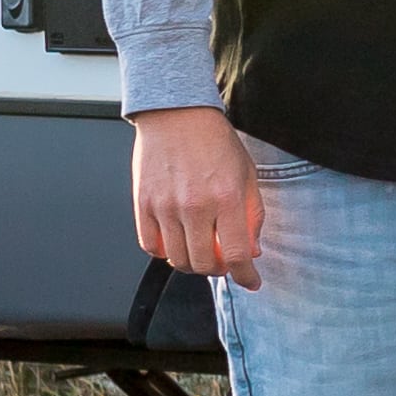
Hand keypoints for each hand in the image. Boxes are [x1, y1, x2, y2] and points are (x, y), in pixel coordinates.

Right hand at [130, 105, 261, 285]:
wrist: (176, 114)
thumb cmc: (214, 141)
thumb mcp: (246, 175)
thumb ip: (252, 215)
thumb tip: (251, 251)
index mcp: (226, 197)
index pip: (237, 254)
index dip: (246, 276)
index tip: (250, 281)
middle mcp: (195, 205)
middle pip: (205, 264)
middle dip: (219, 270)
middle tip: (223, 260)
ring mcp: (165, 206)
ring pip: (177, 260)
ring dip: (192, 263)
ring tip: (199, 250)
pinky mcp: (142, 203)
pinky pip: (151, 246)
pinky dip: (164, 252)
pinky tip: (176, 240)